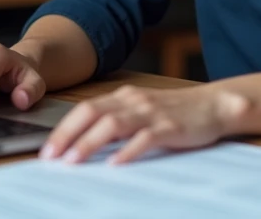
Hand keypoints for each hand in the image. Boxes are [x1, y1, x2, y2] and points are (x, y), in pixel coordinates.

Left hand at [40, 84, 248, 164]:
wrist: (214, 105)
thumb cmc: (174, 112)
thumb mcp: (141, 111)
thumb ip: (116, 122)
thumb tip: (82, 143)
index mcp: (123, 97)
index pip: (84, 109)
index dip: (63, 128)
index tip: (46, 150)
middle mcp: (133, 101)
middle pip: (92, 113)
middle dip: (67, 135)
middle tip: (50, 156)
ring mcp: (151, 113)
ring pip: (113, 124)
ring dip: (90, 142)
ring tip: (74, 160)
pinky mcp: (169, 127)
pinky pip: (145, 138)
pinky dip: (128, 150)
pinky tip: (116, 163)